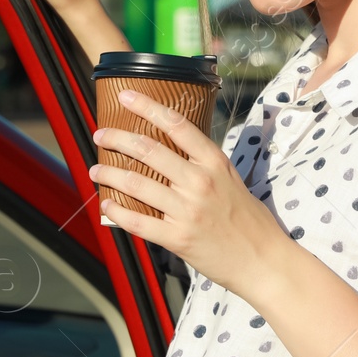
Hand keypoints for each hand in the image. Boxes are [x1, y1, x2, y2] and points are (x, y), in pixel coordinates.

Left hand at [89, 88, 285, 296]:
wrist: (261, 260)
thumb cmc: (248, 219)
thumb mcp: (231, 180)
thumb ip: (202, 165)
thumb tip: (170, 150)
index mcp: (214, 163)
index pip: (177, 125)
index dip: (147, 106)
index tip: (126, 96)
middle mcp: (199, 182)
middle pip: (149, 150)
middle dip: (118, 138)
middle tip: (101, 134)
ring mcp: (187, 211)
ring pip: (137, 184)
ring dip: (110, 173)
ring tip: (95, 169)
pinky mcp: (178, 238)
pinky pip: (138, 221)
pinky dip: (116, 212)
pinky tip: (106, 204)